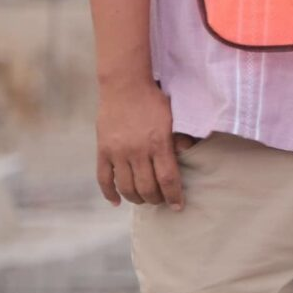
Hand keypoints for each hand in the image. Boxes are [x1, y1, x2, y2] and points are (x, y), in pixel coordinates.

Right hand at [96, 78, 182, 208]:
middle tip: (161, 201)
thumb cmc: (154, 101)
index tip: (178, 206)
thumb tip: (189, 155)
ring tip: (144, 200)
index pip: (167, 179)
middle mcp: (137, 151)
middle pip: (147, 187)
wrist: (125, 86)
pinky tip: (117, 202)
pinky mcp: (102, 150)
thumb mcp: (174, 118)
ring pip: (126, 186)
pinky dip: (109, 193)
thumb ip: (180, 139)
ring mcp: (117, 152)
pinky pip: (103, 178)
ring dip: (136, 198)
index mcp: (158, 143)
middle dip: (156, 199)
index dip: (174, 196)